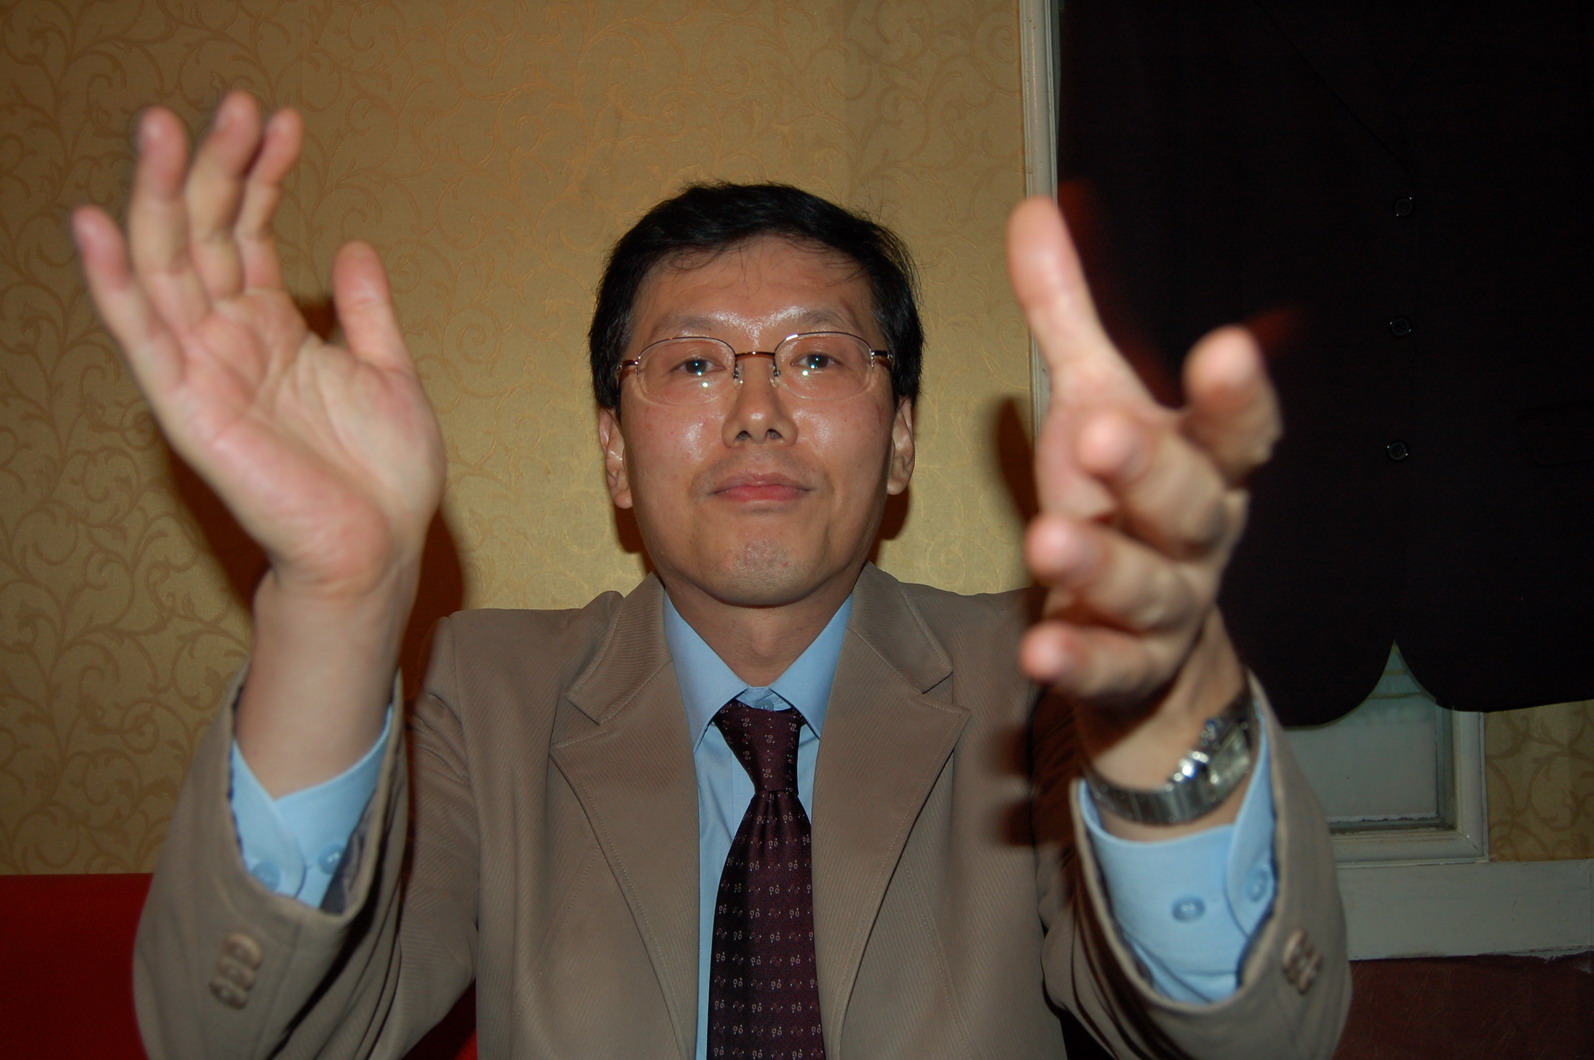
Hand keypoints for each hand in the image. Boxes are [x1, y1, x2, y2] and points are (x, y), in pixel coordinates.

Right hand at [72, 91, 444, 602]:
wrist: (380, 549)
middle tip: (233, 104)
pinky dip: (116, 281)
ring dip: (160, 197)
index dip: (261, 174)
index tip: (283, 121)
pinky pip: (143, 337)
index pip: (249, 231)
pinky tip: (98, 223)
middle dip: (214, 165)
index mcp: (273, 327)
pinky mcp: (188, 408)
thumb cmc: (382, 476)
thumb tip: (355, 244)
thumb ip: (364, 311)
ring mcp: (204, 369)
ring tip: (163, 128)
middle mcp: (229, 338)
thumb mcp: (387, 372)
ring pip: (164, 267)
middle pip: (204, 233)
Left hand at [1006, 197, 1277, 808]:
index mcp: (1206, 463)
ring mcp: (1168, 609)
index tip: (1228, 347)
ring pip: (1150, 588)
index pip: (1237, 428)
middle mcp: (1199, 536)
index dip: (1237, 394)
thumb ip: (1068, 319)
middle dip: (1153, 467)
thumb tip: (1033, 207)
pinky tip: (1040, 651)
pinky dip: (1078, 660)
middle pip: (1192, 503)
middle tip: (1104, 429)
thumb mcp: (1098, 405)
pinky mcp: (1127, 668)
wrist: (1155, 644)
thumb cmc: (1127, 502)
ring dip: (1102, 564)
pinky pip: (1109, 666)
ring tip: (1047, 539)